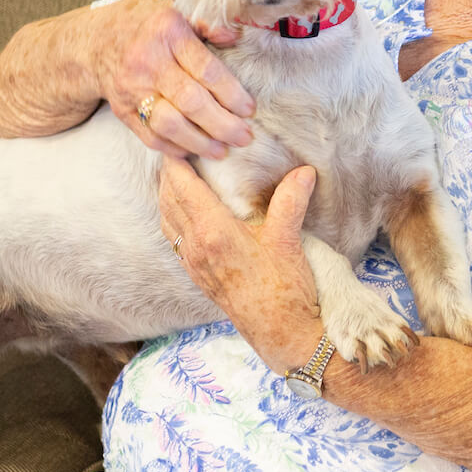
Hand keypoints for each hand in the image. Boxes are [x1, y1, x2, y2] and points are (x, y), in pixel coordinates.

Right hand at [89, 0, 254, 158]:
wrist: (94, 41)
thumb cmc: (144, 25)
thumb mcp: (173, 12)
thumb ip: (206, 25)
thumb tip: (234, 37)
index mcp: (167, 33)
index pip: (206, 70)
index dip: (232, 94)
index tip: (249, 109)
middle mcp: (149, 62)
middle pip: (191, 102)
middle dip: (222, 124)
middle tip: (244, 137)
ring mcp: (133, 89)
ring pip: (170, 124)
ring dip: (200, 142)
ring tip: (222, 151)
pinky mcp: (123, 111)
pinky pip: (150, 136)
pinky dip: (174, 148)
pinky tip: (193, 150)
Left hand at [158, 157, 322, 373]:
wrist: (281, 333)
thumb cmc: (284, 289)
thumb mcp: (288, 239)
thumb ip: (292, 200)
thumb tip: (304, 171)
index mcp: (212, 232)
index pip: (181, 185)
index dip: (177, 160)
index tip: (181, 138)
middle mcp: (195, 247)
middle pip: (167, 199)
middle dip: (169, 172)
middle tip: (179, 148)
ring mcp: (193, 263)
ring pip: (166, 219)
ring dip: (167, 195)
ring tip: (179, 175)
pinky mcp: (198, 275)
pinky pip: (174, 238)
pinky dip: (173, 217)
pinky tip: (187, 213)